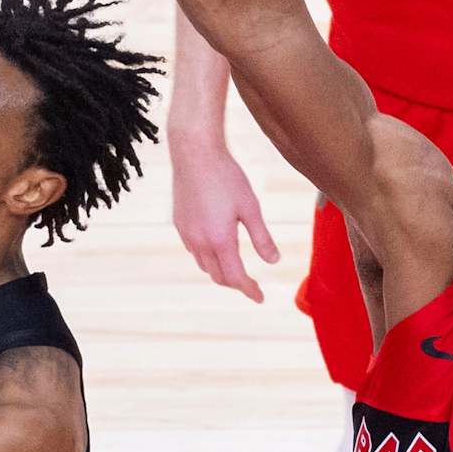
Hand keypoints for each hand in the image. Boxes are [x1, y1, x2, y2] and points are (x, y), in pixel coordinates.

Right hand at [172, 139, 279, 301]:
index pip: (236, 277)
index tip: (260, 298)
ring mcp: (186, 233)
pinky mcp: (179, 224)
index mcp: (220, 240)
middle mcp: (200, 242)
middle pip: (218, 276)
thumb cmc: (227, 177)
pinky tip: (216, 247)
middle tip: (251, 284)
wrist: (194, 153)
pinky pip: (194, 250)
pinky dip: (207, 257)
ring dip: (220, 271)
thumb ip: (262, 238)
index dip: (249, 290)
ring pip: (204, 265)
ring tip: (234, 267)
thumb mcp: (251, 207)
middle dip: (236, 283)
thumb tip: (273, 262)